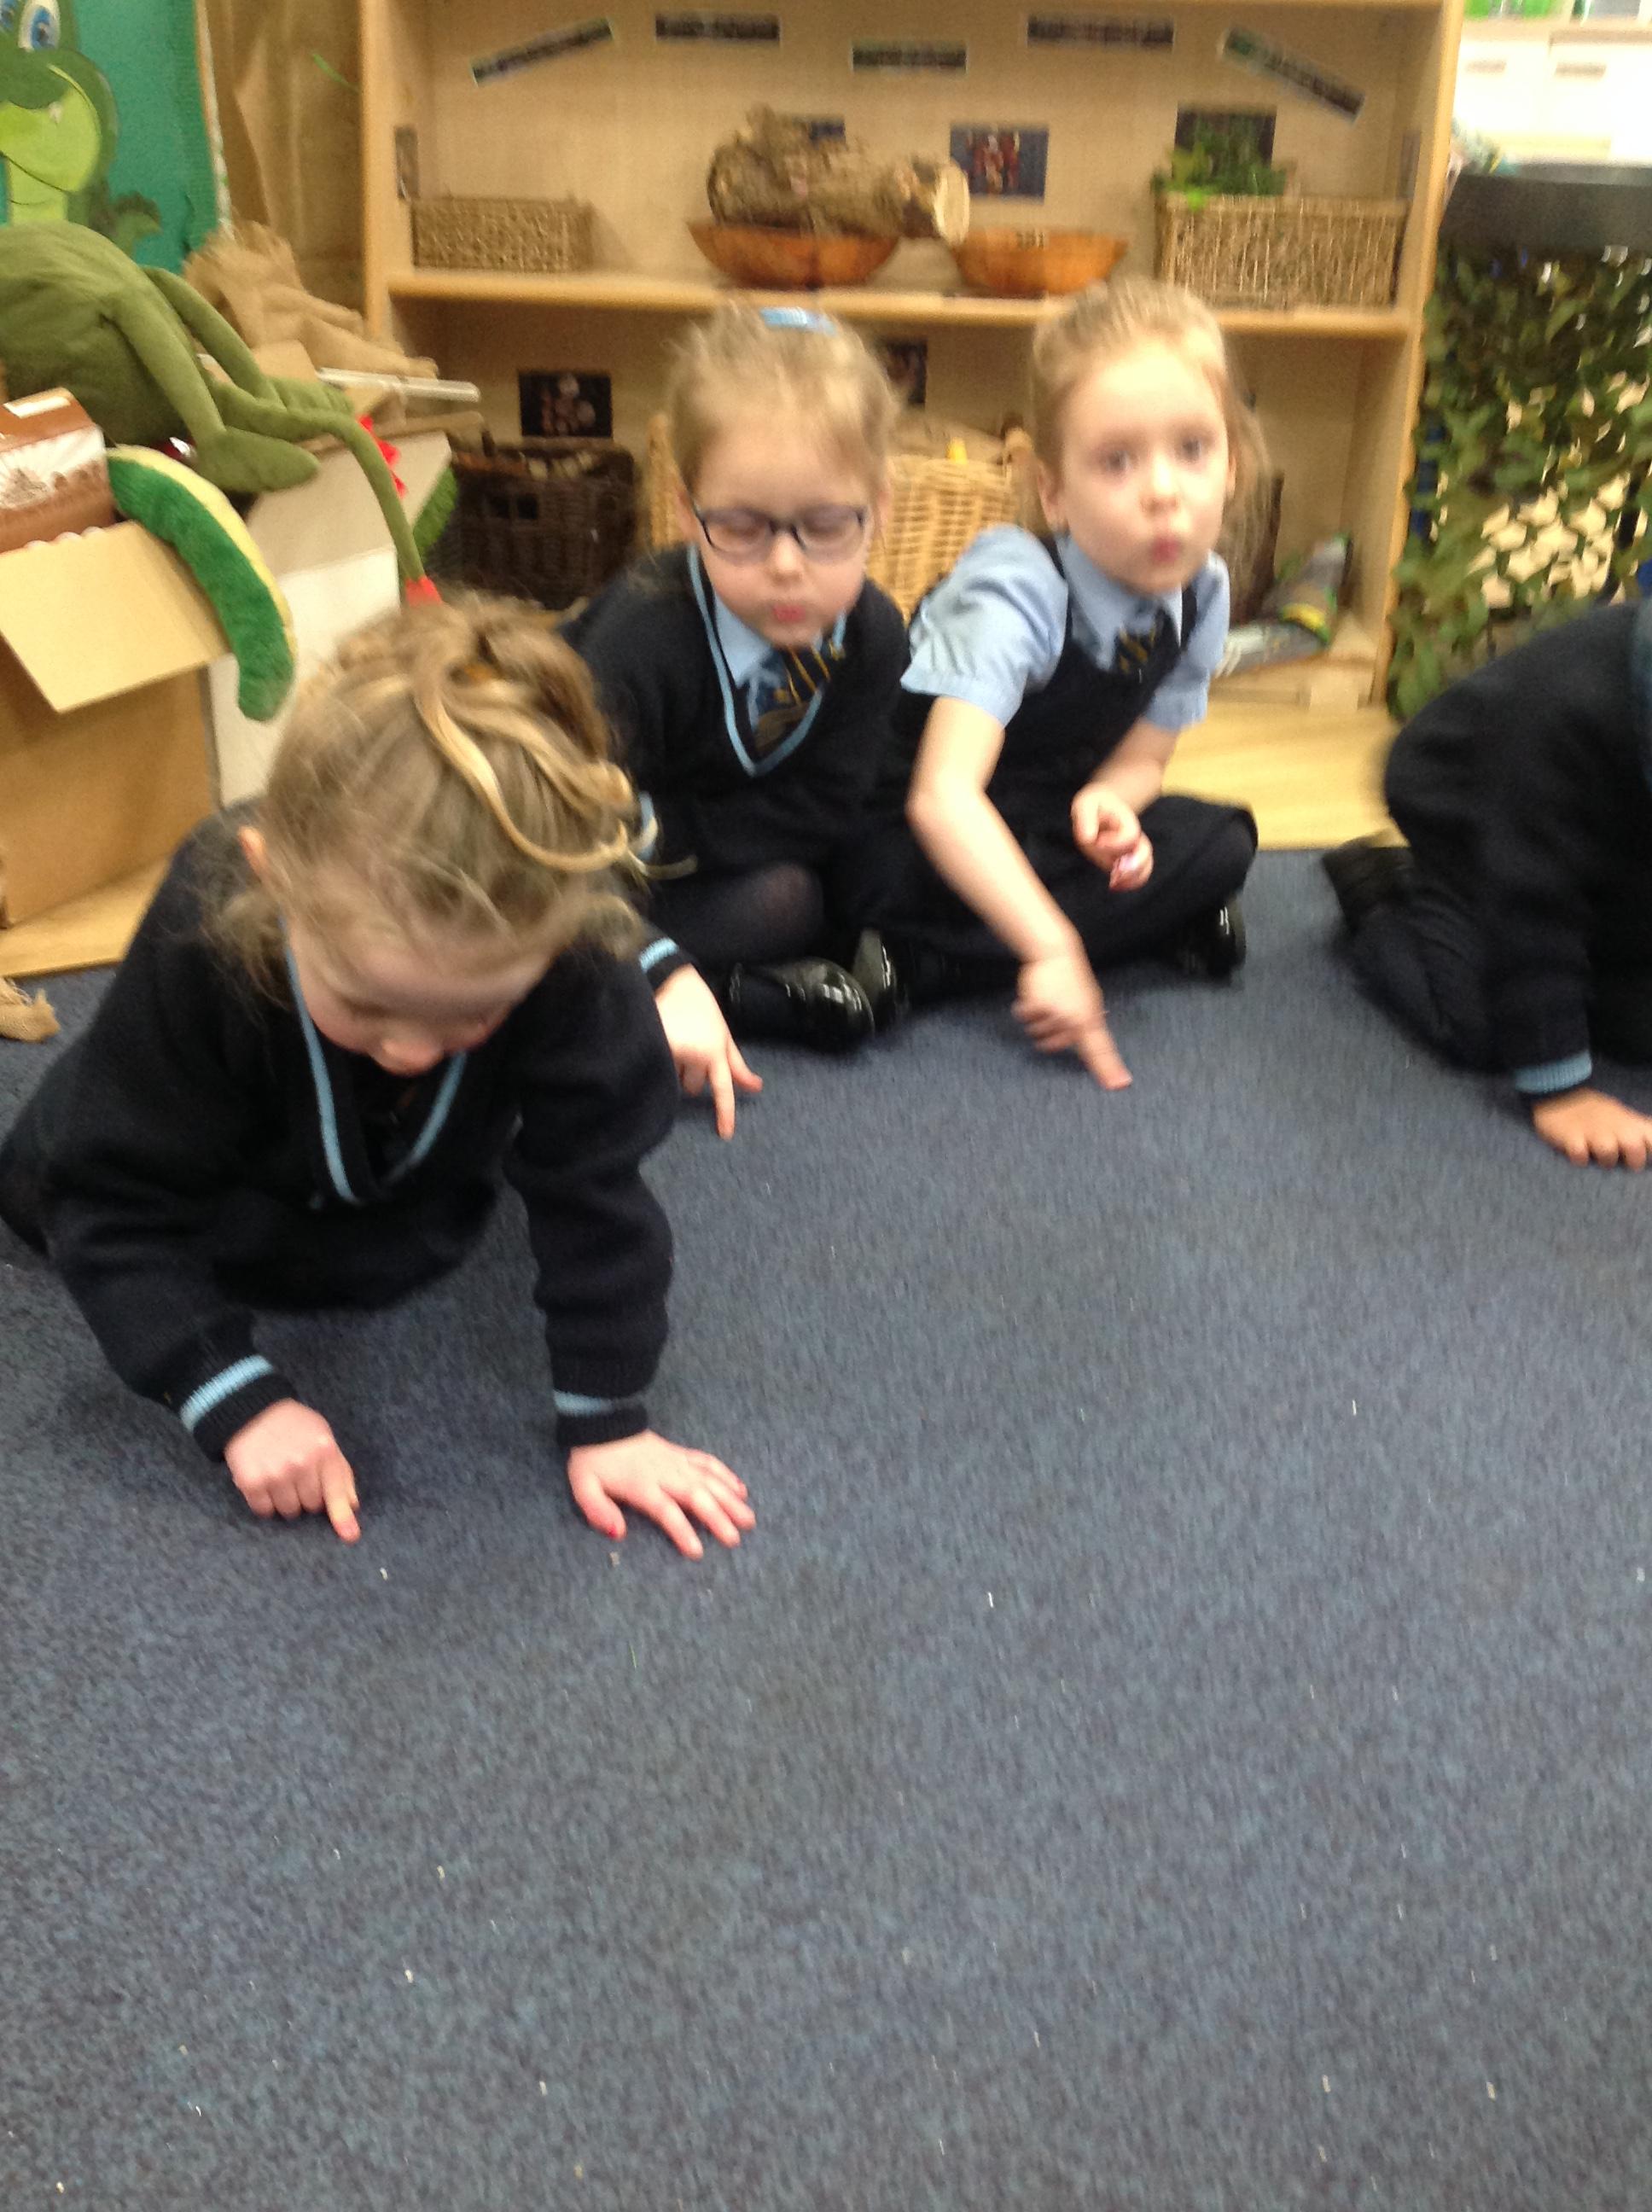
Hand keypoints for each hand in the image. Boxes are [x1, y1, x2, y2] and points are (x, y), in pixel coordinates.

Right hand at [224, 1398, 358, 1541]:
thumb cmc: (294, 1426)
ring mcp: (275, 1474)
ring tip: (280, 1477)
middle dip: (307, 1496)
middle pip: (311, 1506)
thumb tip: (353, 1506)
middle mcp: (300, 1464)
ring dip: (286, 1500)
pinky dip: (265, 1501)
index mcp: (323, 1451)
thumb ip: (340, 1471)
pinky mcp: (250, 1481)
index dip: (342, 1516)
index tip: (350, 1536)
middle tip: (297, 1477)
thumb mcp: (324, 1438)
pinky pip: (264, 1510)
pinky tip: (264, 1481)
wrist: (251, 1411)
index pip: (336, 1491)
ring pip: (289, 1511)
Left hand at [566, 1429, 754, 1559]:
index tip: (697, 1552)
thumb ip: (598, 1511)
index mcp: (641, 1485)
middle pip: (697, 1495)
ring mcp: (676, 1461)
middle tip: (736, 1538)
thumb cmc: (592, 1460)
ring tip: (748, 1518)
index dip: (683, 1531)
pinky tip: (740, 1489)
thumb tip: (618, 1533)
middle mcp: (665, 1473)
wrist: (602, 1422)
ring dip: (730, 1499)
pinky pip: (707, 1462)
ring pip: (709, 1479)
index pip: (667, 1510)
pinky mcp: (681, 1452)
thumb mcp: (583, 1486)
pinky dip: (726, 1474)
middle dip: (718, 1517)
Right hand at [654, 966, 761, 1138]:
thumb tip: (757, 1088)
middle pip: (692, 1087)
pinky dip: (661, 1061)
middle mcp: (694, 1055)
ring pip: (673, 1079)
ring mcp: (671, 1052)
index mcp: (715, 1052)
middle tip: (688, 1053)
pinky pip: (658, 1069)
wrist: (673, 983)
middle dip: (690, 1077)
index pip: (722, 1088)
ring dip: (675, 1070)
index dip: (724, 1113)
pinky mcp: (652, 1048)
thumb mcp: (724, 1038)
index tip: (725, 1135)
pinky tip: (660, 1044)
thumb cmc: (703, 1011)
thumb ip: (738, 1066)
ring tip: (674, 1045)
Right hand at [1014, 948, 1131, 1089]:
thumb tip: (1093, 1047)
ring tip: (1045, 1000)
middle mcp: (1076, 1020)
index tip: (1119, 1085)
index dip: (1109, 1069)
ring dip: (1035, 1019)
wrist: (1057, 954)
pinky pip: (1024, 1017)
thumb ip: (1088, 1025)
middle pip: (1054, 1046)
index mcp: (1091, 1020)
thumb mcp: (1087, 1002)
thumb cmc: (1071, 980)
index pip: (1102, 1050)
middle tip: (1053, 1011)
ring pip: (1036, 1033)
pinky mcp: (1040, 1005)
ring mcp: (1058, 1013)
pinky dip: (1024, 1008)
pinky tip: (1033, 995)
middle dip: (1047, 1033)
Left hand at [1072, 784, 1152, 889]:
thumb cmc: (1092, 806)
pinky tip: (1113, 886)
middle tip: (1115, 874)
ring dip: (1131, 878)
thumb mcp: (1085, 805)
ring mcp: (1130, 851)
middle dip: (1133, 866)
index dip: (1116, 843)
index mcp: (1126, 821)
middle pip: (1144, 852)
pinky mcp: (1124, 862)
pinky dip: (1129, 884)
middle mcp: (1132, 837)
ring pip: (1144, 867)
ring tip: (1113, 884)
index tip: (1097, 841)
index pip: (1130, 835)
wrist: (1101, 808)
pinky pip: (1137, 876)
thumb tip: (1088, 839)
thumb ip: (1085, 818)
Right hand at [1531, 1085, 1651, 1168]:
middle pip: (1634, 1146)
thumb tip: (1651, 1135)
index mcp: (1628, 1121)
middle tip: (1624, 1162)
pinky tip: (1578, 1155)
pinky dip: (1579, 1157)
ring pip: (1608, 1151)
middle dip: (1633, 1160)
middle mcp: (1613, 1126)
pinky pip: (1578, 1152)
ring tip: (1598, 1158)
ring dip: (1606, 1159)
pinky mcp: (1569, 1136)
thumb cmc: (1594, 1110)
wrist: (1560, 1093)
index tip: (1647, 1154)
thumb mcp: (1620, 1113)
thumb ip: (1635, 1126)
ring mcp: (1591, 1131)